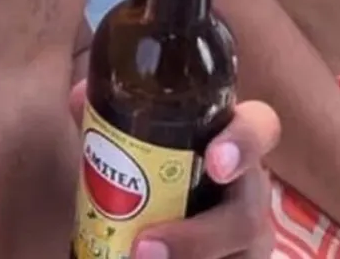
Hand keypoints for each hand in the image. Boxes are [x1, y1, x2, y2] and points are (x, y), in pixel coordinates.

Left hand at [70, 80, 280, 257]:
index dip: (246, 142)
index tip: (214, 161)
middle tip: (144, 245)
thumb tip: (79, 97)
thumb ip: (110, 118)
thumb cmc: (155, 172)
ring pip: (245, 252)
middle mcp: (247, 191)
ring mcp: (249, 238)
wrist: (162, 223)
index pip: (260, 128)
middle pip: (248, 212)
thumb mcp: (132, 145)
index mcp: (228, 143)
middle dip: (201, 236)